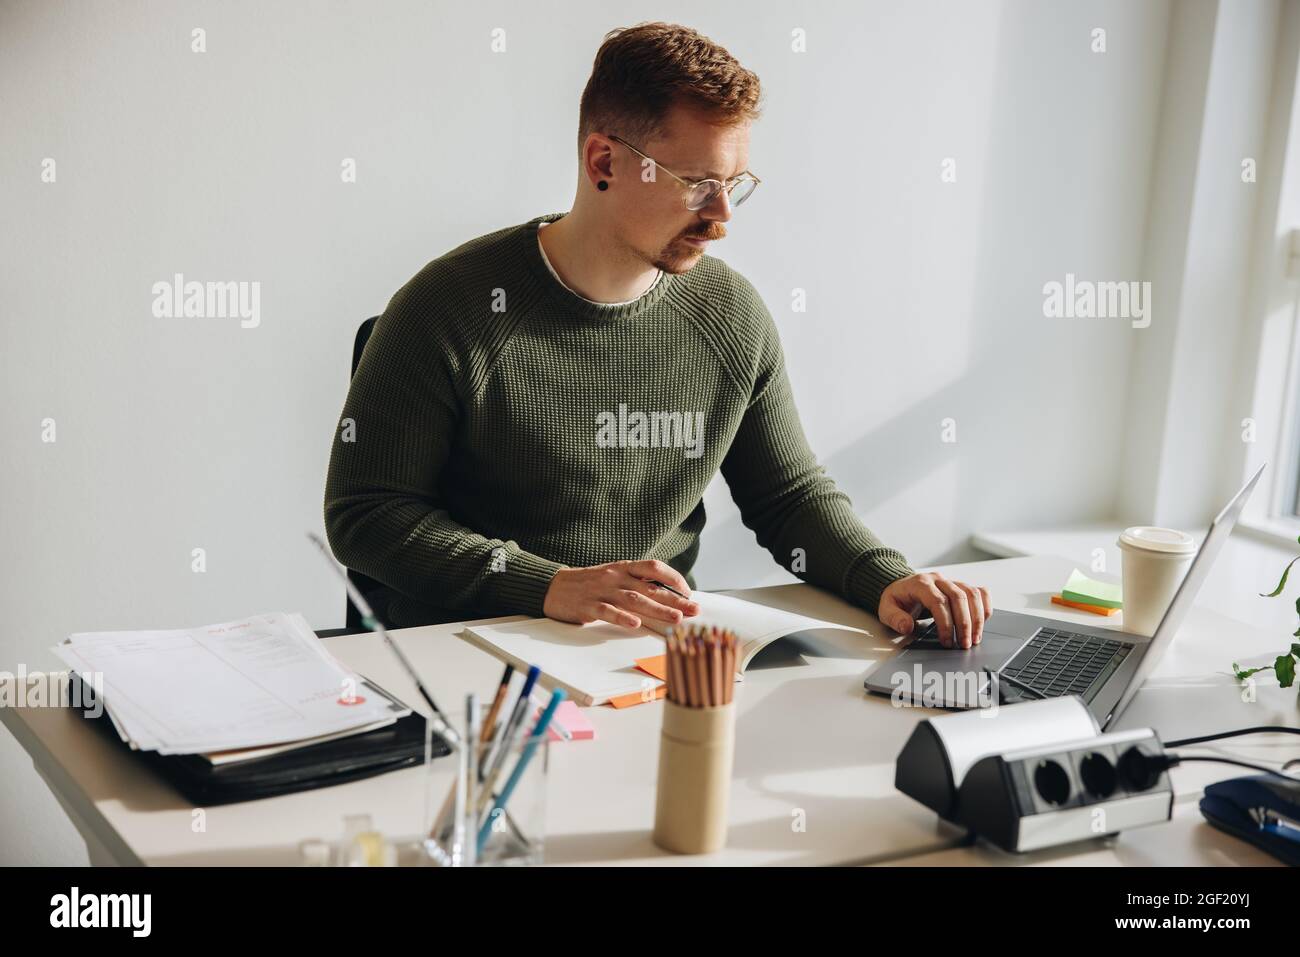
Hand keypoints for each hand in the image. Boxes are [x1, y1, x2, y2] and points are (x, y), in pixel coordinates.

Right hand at [543, 559, 700, 628]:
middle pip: (650, 587)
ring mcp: (601, 591)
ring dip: (657, 609)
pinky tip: (635, 624)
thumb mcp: (614, 577)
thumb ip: (636, 583)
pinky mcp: (587, 606)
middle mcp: (615, 577)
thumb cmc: (588, 584)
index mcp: (623, 568)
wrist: (553, 587)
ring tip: (675, 619)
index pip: (654, 567)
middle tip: (694, 610)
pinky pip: (607, 611)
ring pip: (633, 599)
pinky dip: (622, 617)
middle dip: (675, 600)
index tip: (688, 593)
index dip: (674, 578)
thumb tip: (666, 594)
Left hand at [878, 572, 991, 648]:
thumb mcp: (886, 609)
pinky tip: (983, 621)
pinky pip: (979, 592)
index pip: (938, 601)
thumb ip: (894, 618)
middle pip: (959, 597)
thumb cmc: (896, 599)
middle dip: (964, 624)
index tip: (946, 641)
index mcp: (920, 584)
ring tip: (975, 638)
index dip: (945, 623)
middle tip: (964, 644)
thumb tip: (907, 626)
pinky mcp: (961, 586)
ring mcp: (951, 581)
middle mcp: (938, 580)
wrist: (901, 587)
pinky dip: (985, 605)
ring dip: (977, 617)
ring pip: (972, 594)